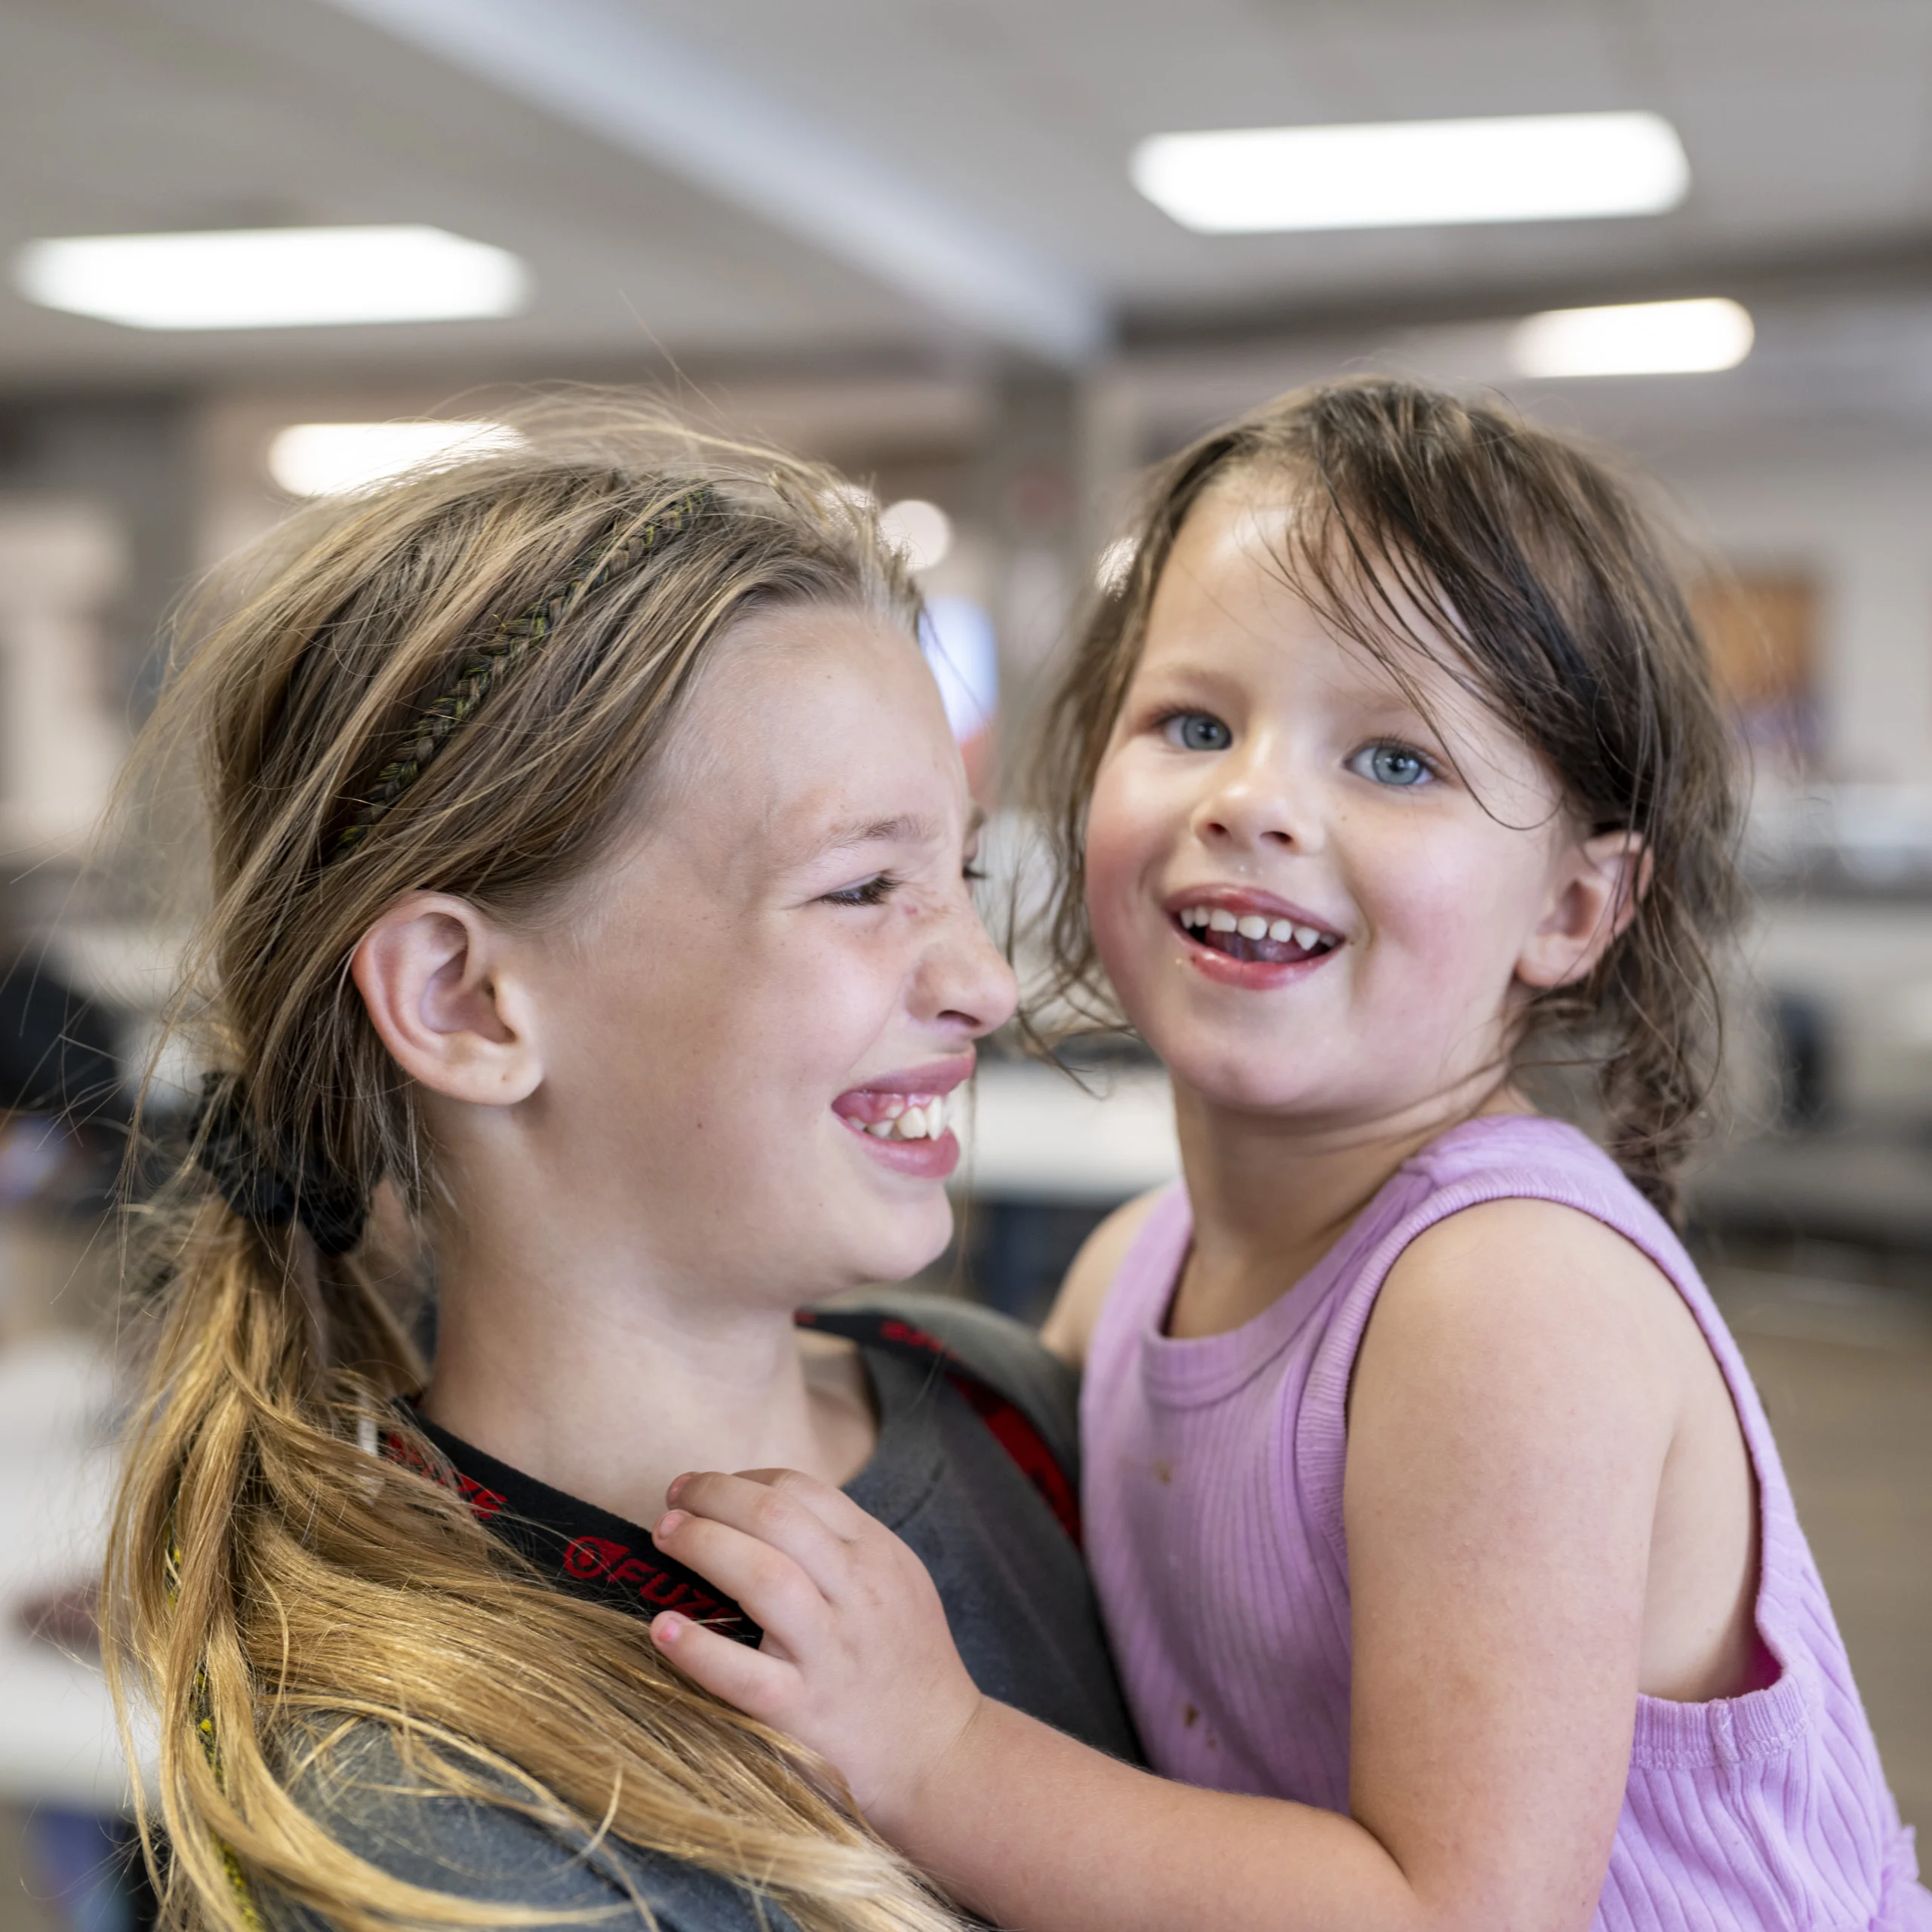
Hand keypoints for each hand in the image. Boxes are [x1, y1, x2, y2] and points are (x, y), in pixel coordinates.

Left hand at [649, 1468, 984, 1827]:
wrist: (940, 1754)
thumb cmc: (907, 1663)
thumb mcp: (897, 1582)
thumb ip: (842, 1545)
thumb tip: (759, 1511)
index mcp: (877, 1555)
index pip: (802, 1491)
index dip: (744, 1478)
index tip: (708, 1488)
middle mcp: (855, 1593)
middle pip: (776, 1517)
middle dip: (715, 1496)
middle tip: (674, 1499)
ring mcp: (829, 1653)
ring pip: (762, 1577)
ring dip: (703, 1545)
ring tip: (666, 1536)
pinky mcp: (803, 1711)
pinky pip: (743, 1675)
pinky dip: (698, 1648)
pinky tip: (663, 1628)